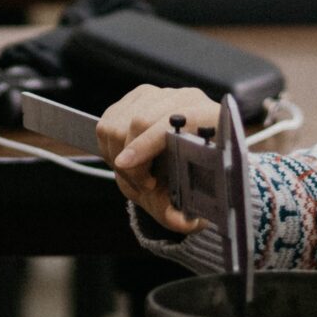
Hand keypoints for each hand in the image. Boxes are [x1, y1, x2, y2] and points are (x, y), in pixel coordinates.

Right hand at [95, 86, 222, 231]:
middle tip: (143, 183)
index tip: (125, 164)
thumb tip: (185, 222)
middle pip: (140, 121)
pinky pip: (108, 119)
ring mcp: (161, 94)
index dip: (146, 143)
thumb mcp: (186, 203)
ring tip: (137, 172)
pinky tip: (127, 158)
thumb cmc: (189, 180)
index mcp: (209, 119)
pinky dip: (109, 145)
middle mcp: (186, 99)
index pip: (171, 121)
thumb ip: (183, 214)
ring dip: (118, 154)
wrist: (186, 165)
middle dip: (132, 159)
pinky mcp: (139, 96)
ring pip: (118, 121)